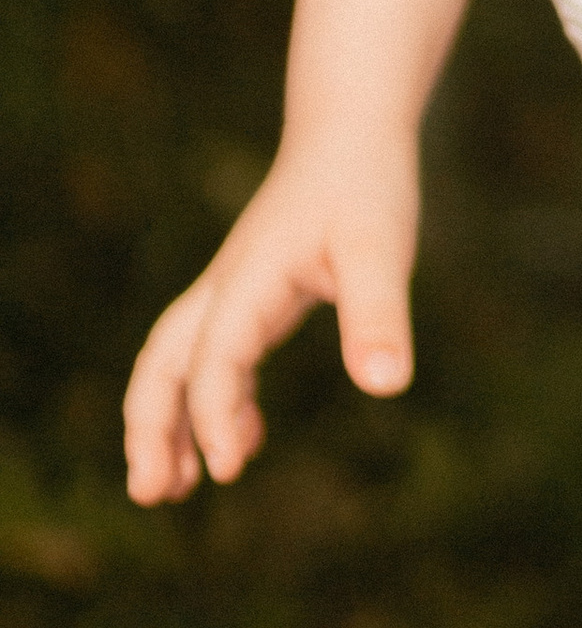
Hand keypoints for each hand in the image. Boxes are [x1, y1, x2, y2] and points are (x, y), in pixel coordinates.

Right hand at [122, 137, 418, 504]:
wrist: (350, 134)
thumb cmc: (365, 187)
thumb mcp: (381, 249)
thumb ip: (379, 315)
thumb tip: (385, 387)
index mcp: (249, 279)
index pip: (216, 356)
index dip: (214, 413)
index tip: (227, 471)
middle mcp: (227, 288)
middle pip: (163, 363)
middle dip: (149, 427)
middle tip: (150, 493)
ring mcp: (234, 292)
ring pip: (178, 363)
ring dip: (167, 422)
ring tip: (169, 489)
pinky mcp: (253, 297)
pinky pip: (217, 358)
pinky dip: (218, 402)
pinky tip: (245, 440)